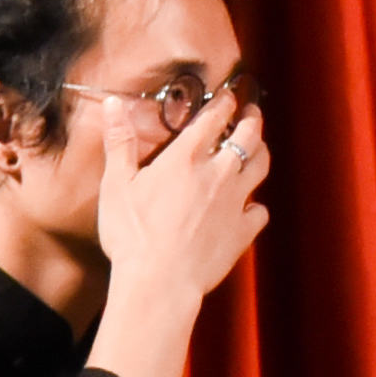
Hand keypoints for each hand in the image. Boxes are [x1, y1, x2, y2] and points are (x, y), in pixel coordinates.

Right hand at [83, 92, 270, 376]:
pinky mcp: (243, 231)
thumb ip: (119, 143)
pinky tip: (251, 207)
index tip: (228, 95)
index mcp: (186, 158)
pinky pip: (260, 211)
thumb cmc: (132, 235)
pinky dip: (257, 206)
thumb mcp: (116, 185)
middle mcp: (218, 174)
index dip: (224, 103)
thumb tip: (114, 104)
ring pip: (261, 166)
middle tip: (252, 112)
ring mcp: (235, 202)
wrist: (159, 282)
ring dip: (261, 152)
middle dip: (253, 119)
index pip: (214, 118)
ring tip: (258, 147)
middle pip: (249, 136)